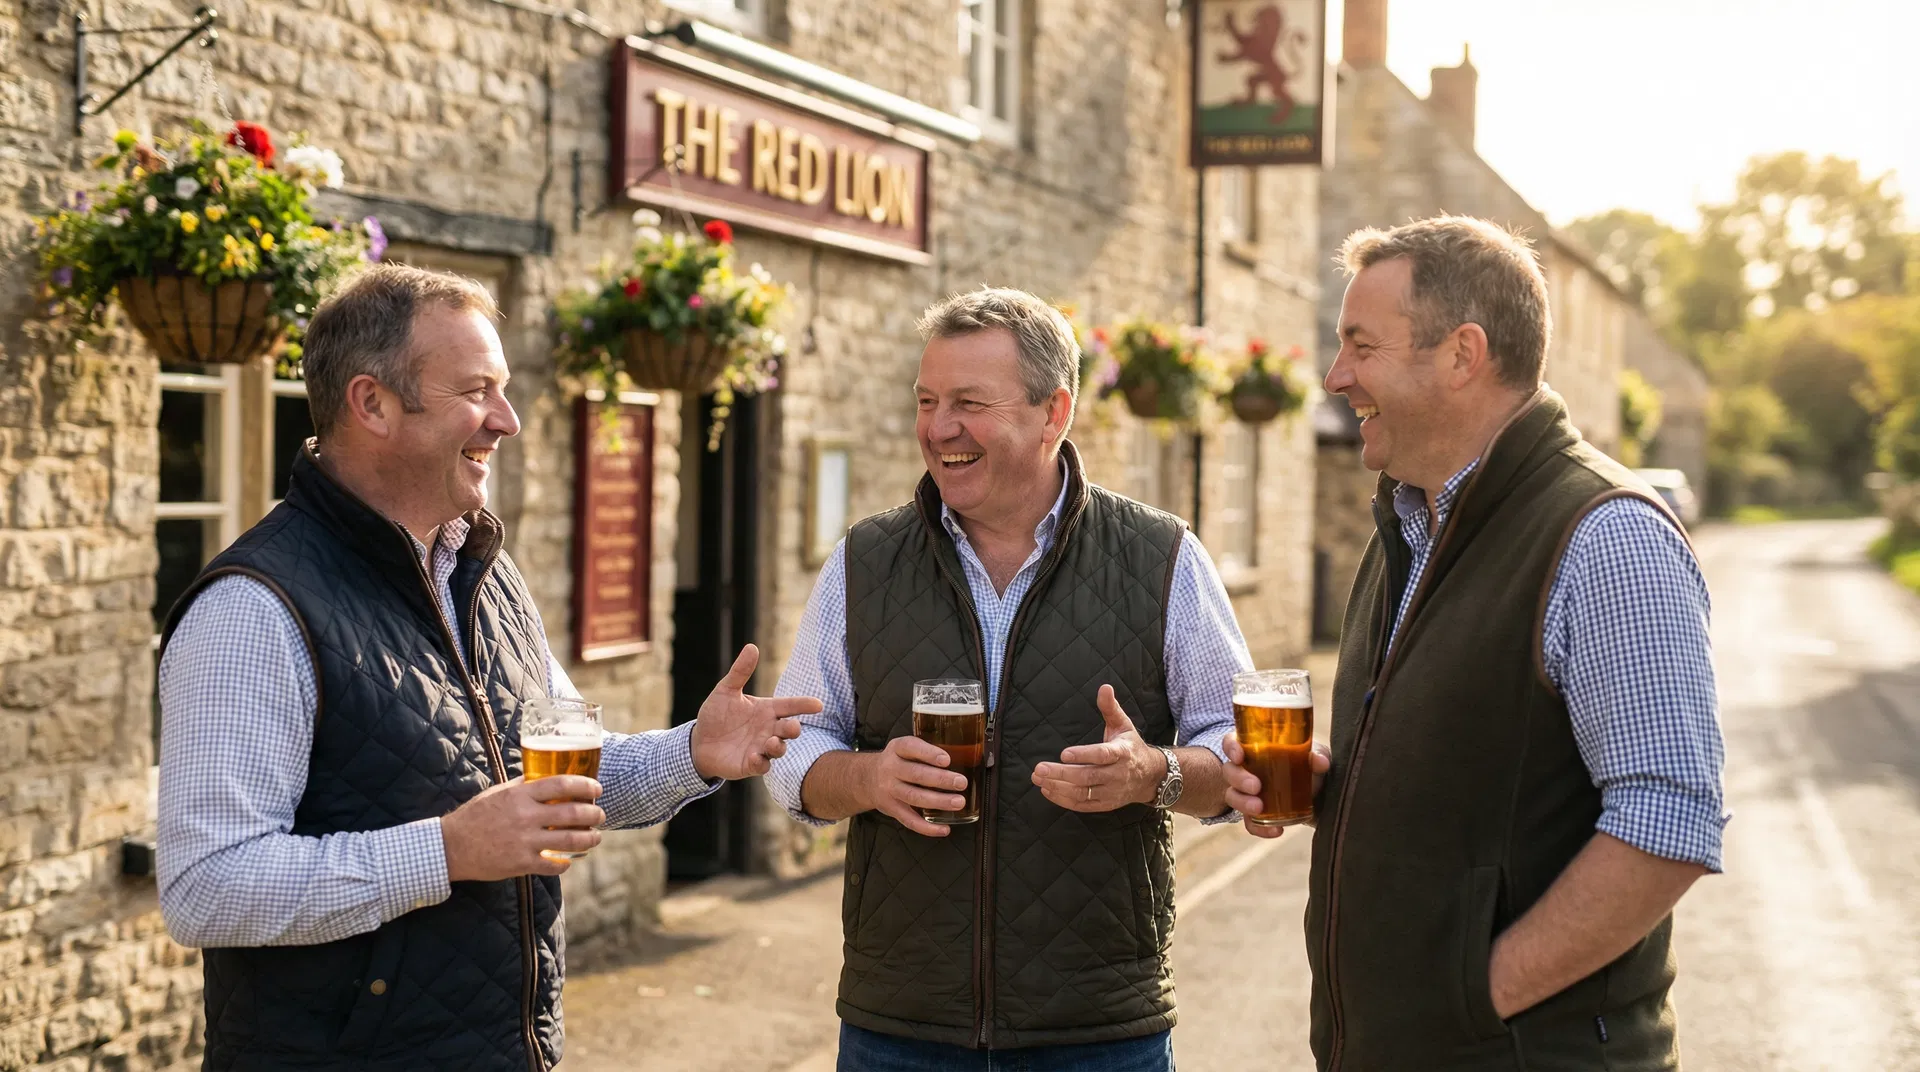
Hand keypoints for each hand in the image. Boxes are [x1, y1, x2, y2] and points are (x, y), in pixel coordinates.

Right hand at [442, 776, 604, 879]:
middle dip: (594, 814)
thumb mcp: (499, 792)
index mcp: (520, 795)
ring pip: (570, 841)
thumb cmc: (476, 816)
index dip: (585, 785)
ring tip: (596, 837)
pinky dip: (566, 863)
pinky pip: (554, 865)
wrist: (451, 846)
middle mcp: (525, 817)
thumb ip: (524, 785)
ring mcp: (524, 842)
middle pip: (573, 813)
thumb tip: (548, 775)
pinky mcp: (521, 864)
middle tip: (600, 815)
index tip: (597, 789)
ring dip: (590, 839)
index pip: (562, 784)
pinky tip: (569, 860)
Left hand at [690, 644, 823, 780]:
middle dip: (793, 729)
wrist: (699, 742)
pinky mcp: (750, 764)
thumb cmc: (716, 714)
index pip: (790, 706)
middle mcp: (768, 729)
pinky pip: (762, 766)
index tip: (818, 705)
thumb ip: (740, 672)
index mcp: (766, 710)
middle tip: (793, 727)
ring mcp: (761, 748)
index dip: (804, 705)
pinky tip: (755, 757)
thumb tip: (752, 646)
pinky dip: (761, 763)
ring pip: (779, 749)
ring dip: (778, 746)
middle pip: (789, 729)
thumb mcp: (726, 691)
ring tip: (771, 742)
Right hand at [863, 735, 969, 836]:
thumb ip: (926, 750)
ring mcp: (889, 790)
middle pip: (916, 774)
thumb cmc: (898, 761)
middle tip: (961, 782)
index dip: (928, 753)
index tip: (947, 760)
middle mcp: (890, 768)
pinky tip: (944, 829)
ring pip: (914, 797)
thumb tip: (964, 755)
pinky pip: (909, 820)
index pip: (910, 748)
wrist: (867, 779)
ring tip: (958, 802)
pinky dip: (927, 827)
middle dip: (940, 779)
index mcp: (897, 749)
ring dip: (938, 801)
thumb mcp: (905, 748)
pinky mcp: (891, 809)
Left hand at [1031, 685, 1165, 811]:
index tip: (1063, 754)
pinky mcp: (1105, 804)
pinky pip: (1082, 805)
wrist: (1149, 777)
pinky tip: (1047, 790)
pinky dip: (1063, 800)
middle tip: (1039, 768)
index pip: (1102, 755)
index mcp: (1122, 753)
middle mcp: (1117, 775)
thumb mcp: (1124, 725)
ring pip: (1083, 794)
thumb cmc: (1130, 747)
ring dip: (1058, 787)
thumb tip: (1104, 687)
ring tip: (1038, 779)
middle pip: (1088, 777)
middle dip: (1062, 774)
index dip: (1083, 755)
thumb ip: (1110, 708)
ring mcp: (1111, 792)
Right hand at [1222, 732, 1330, 838]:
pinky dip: (1260, 828)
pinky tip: (1276, 830)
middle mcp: (1245, 769)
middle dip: (1239, 779)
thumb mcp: (1316, 756)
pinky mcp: (1256, 814)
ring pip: (1233, 796)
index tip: (1239, 756)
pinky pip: (1250, 823)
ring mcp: (1247, 793)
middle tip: (1256, 786)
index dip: (1231, 748)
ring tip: (1259, 808)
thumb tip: (1319, 761)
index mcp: (1254, 748)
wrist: (1319, 793)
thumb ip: (1318, 755)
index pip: (1232, 743)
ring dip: (1242, 803)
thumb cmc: (1310, 765)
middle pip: (1230, 771)